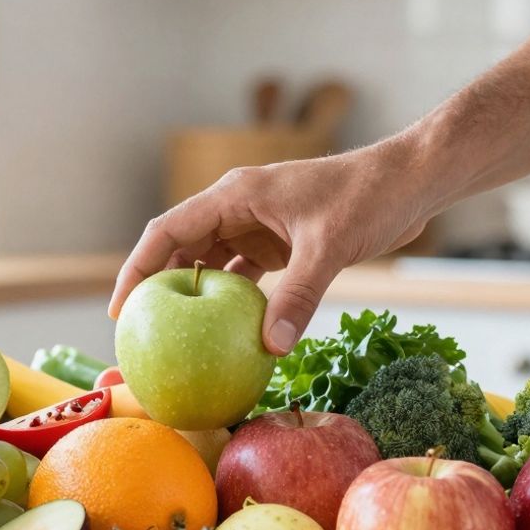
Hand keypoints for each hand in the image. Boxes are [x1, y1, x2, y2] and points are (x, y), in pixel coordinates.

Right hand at [109, 142, 432, 354]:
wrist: (410, 180)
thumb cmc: (369, 197)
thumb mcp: (329, 247)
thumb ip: (298, 297)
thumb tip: (272, 349)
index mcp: (235, 195)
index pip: (168, 231)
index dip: (137, 269)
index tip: (120, 309)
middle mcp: (237, 208)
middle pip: (180, 249)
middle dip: (157, 289)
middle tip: (138, 335)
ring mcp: (257, 226)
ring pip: (209, 264)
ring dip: (193, 300)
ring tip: (172, 340)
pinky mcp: (279, 244)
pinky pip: (241, 277)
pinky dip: (231, 304)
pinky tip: (224, 337)